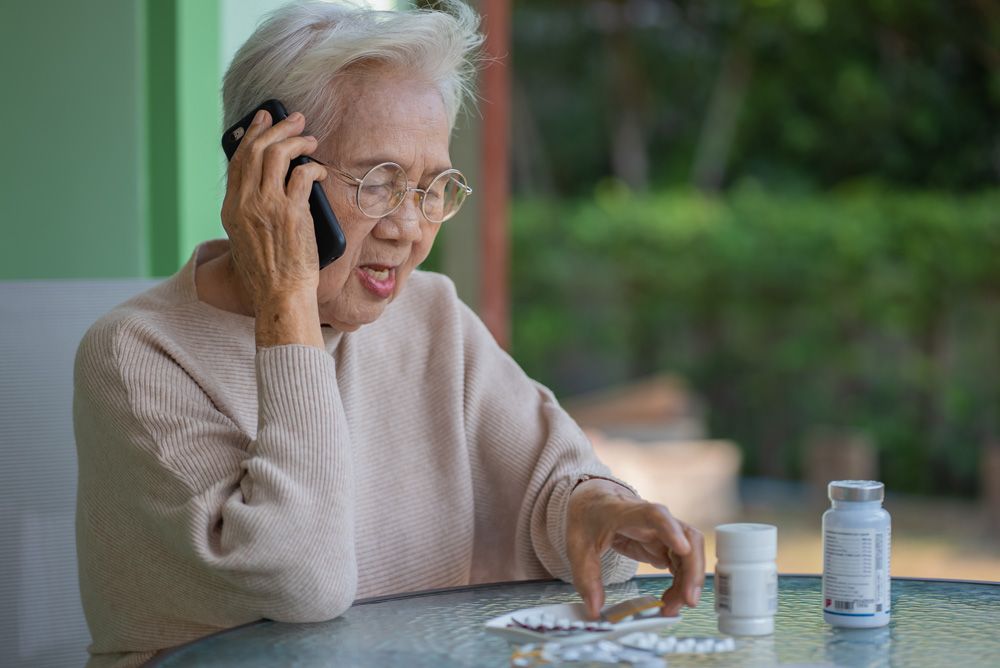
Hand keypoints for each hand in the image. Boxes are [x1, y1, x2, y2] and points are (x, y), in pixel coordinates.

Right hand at [221, 109, 328, 346]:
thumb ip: (250, 211)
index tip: (262, 120)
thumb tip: (267, 185)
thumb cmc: (269, 273)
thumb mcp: (246, 239)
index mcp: (231, 209)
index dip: (251, 135)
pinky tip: (320, 170)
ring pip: (278, 155)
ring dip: (297, 141)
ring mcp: (268, 206)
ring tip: (310, 138)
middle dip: (276, 128)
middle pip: (257, 150)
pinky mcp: (292, 213)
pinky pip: (303, 175)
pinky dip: (313, 167)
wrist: (280, 296)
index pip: (238, 161)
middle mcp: (245, 203)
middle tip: (294, 119)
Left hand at [566, 478, 704, 619]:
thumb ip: (586, 578)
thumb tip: (593, 610)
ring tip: (672, 608)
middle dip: (692, 569)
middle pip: (686, 537)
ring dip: (688, 581)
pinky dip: (681, 583)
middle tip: (687, 600)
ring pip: (690, 553)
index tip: (683, 548)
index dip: (671, 529)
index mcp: (626, 512)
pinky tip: (671, 600)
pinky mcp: (665, 545)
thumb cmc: (589, 517)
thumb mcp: (577, 547)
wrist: (595, 501)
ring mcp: (662, 531)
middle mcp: (652, 520)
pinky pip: (682, 563)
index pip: (654, 514)